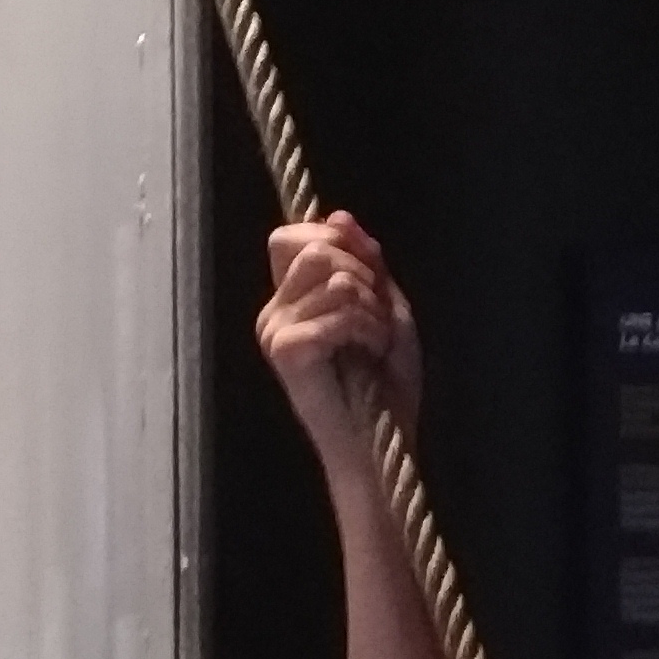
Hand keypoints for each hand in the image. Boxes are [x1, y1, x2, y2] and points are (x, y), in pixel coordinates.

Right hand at [258, 212, 421, 483]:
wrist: (382, 444)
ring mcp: (274, 332)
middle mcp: (272, 312)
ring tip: (376, 340)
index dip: (336, 240)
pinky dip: (369, 328)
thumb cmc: (385, 383)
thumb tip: (339, 215)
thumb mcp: (384, 306)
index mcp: (289, 300)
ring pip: (334, 277)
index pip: (292, 236)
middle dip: (365, 275)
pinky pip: (338, 310)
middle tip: (378, 319)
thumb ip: (364, 261)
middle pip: (316, 248)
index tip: (371, 275)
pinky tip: (371, 353)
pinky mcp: (286, 351)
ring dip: (372, 307)